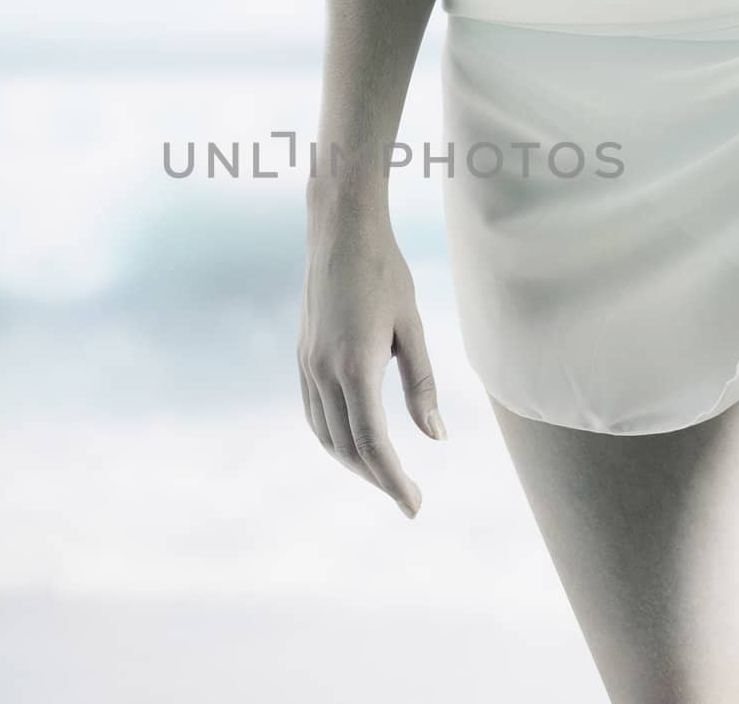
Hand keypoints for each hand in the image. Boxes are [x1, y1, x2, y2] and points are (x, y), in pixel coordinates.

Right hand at [297, 210, 444, 518]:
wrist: (339, 231)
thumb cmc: (384, 272)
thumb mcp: (411, 327)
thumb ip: (422, 385)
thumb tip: (436, 437)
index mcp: (355, 366)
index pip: (373, 443)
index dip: (393, 481)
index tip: (414, 507)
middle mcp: (323, 371)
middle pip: (347, 448)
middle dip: (377, 478)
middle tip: (408, 497)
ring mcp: (307, 364)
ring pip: (325, 435)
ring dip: (354, 463)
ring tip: (385, 475)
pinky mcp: (303, 356)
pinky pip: (314, 413)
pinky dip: (334, 438)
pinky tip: (355, 440)